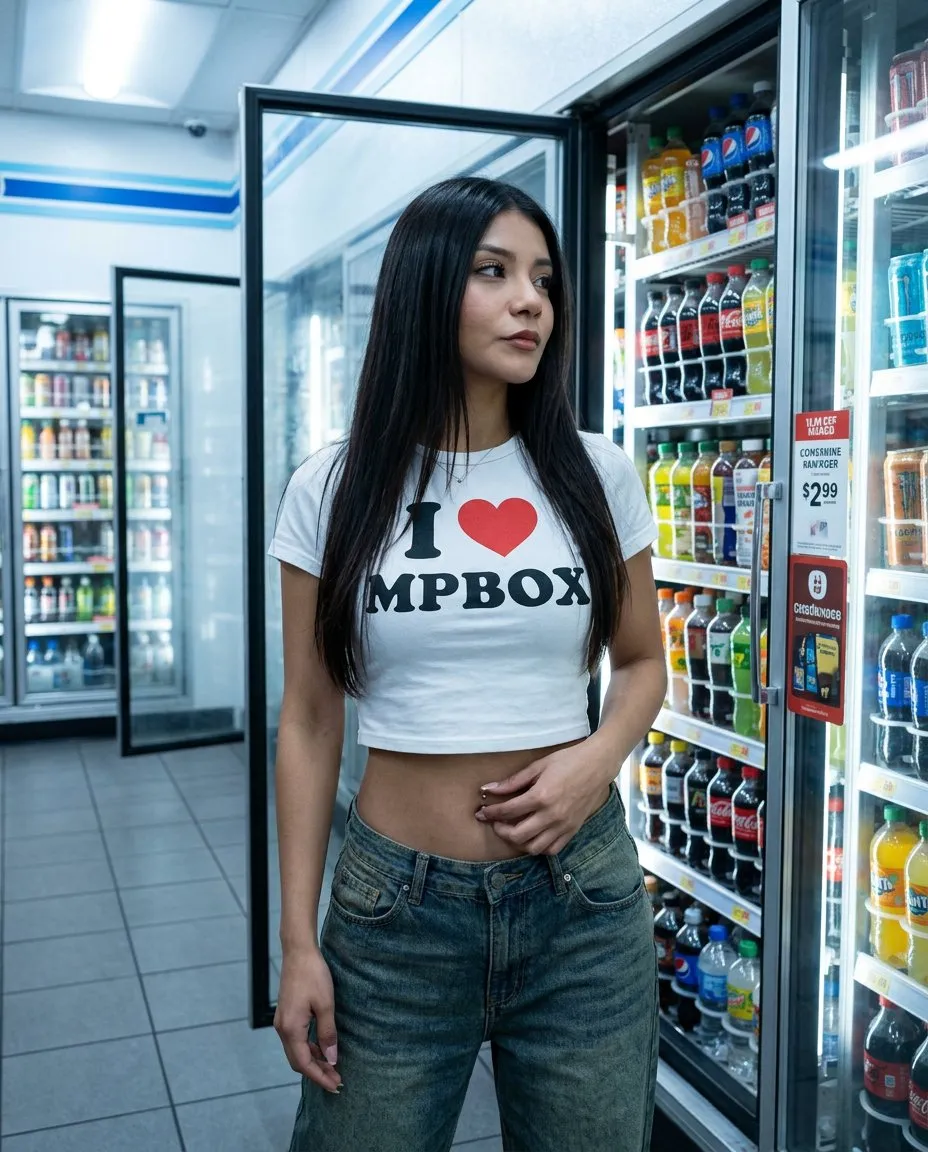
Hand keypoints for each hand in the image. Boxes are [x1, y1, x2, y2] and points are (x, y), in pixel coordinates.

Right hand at [274, 946, 342, 1094]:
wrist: (298, 952)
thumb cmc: (313, 975)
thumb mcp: (325, 1005)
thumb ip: (327, 1033)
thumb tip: (331, 1059)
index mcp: (291, 1029)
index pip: (304, 1063)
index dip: (319, 1077)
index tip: (335, 1085)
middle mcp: (282, 1029)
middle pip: (298, 1061)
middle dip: (317, 1073)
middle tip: (336, 1080)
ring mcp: (282, 1022)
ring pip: (297, 1051)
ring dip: (313, 1061)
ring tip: (332, 1068)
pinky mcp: (286, 1015)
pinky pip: (296, 1040)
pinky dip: (309, 1048)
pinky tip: (322, 1049)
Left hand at [474, 739, 616, 855]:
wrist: (598, 765)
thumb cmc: (568, 761)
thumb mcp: (538, 766)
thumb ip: (513, 781)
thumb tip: (489, 788)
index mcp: (541, 796)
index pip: (508, 811)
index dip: (491, 813)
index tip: (482, 812)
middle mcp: (552, 815)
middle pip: (517, 835)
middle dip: (500, 830)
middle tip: (495, 822)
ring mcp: (563, 825)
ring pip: (534, 847)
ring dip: (518, 842)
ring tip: (512, 830)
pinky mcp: (572, 830)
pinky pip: (552, 849)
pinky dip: (538, 847)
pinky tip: (532, 835)